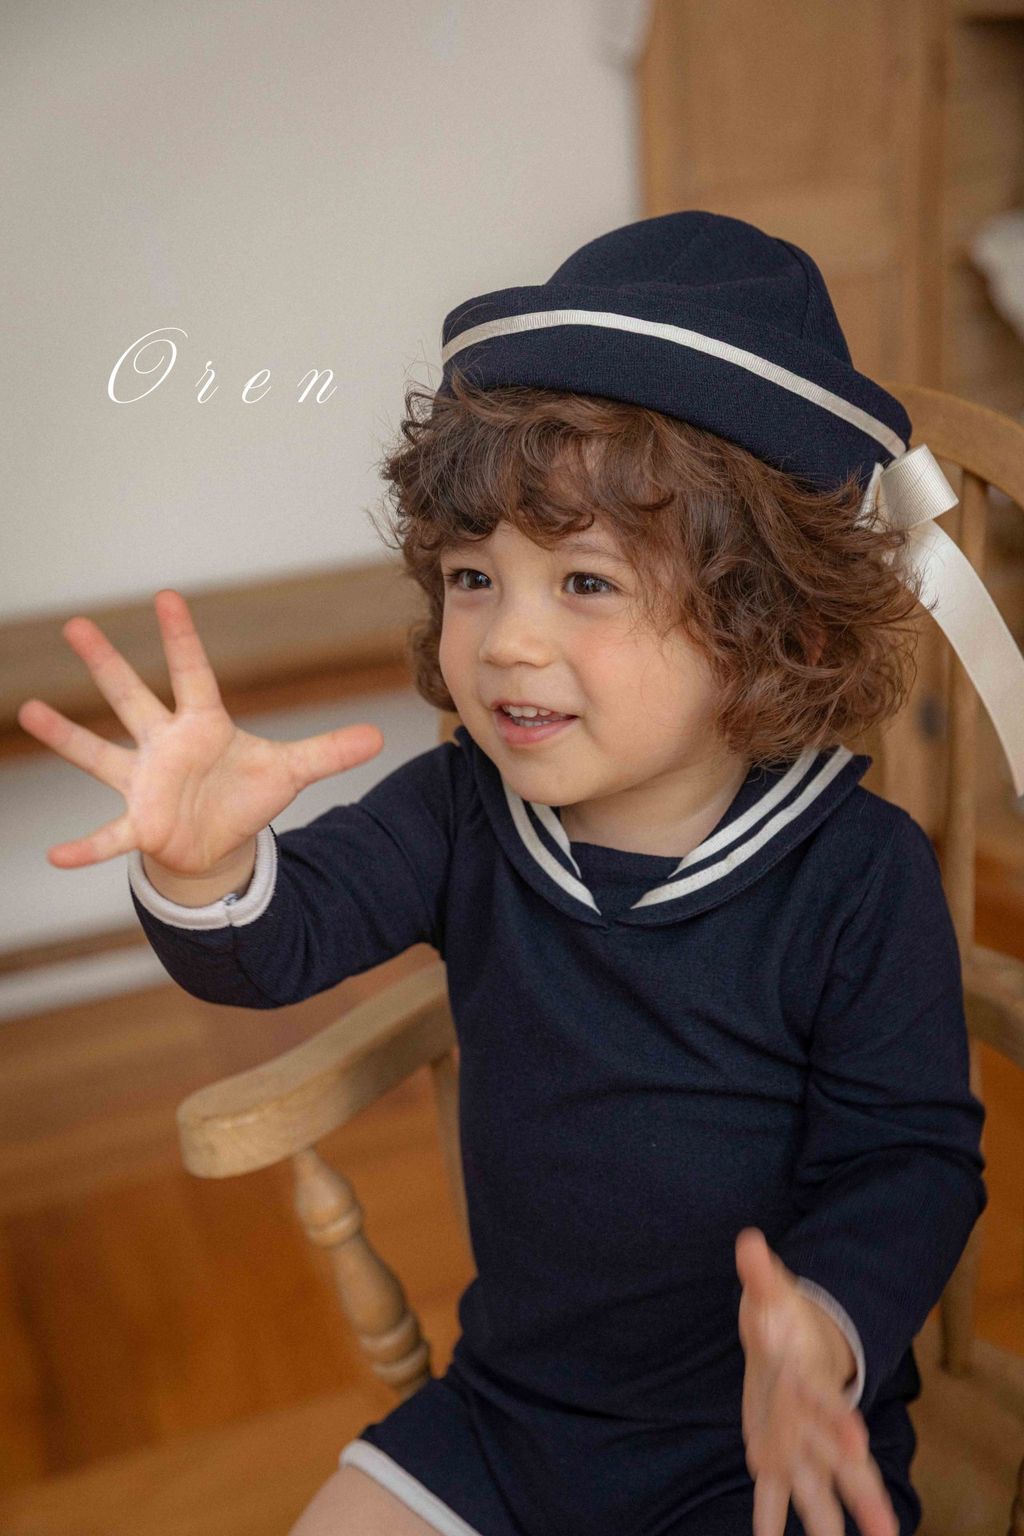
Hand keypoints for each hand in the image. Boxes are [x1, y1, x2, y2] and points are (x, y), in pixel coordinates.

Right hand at [17, 588, 384, 874]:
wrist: (215, 843)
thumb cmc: (243, 796)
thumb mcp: (289, 772)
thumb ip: (328, 752)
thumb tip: (378, 735)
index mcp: (202, 725)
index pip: (192, 672)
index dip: (181, 637)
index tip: (165, 596)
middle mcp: (165, 745)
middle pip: (132, 698)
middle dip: (106, 664)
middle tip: (77, 623)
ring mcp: (146, 782)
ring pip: (101, 753)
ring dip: (67, 735)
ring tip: (28, 709)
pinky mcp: (140, 824)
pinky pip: (108, 836)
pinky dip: (85, 848)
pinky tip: (55, 856)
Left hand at [735, 1228, 899, 1535]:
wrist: (787, 1336)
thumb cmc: (785, 1315)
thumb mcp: (771, 1291)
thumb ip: (760, 1272)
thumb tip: (748, 1241)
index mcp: (813, 1379)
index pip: (832, 1402)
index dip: (842, 1421)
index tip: (856, 1441)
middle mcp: (814, 1420)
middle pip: (845, 1462)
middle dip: (865, 1496)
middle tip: (887, 1532)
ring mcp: (796, 1442)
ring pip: (819, 1490)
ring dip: (829, 1523)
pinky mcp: (771, 1454)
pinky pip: (772, 1494)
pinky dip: (768, 1521)